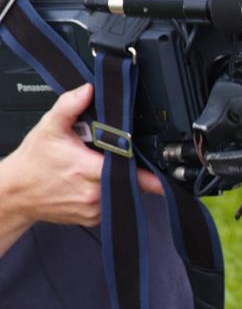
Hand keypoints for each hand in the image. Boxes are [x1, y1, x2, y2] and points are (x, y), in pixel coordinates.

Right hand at [0, 85, 161, 236]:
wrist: (16, 192)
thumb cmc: (32, 162)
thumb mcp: (49, 127)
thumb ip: (70, 105)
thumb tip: (89, 90)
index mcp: (88, 169)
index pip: (130, 171)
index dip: (148, 171)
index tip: (159, 169)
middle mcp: (93, 193)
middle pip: (132, 181)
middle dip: (133, 169)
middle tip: (123, 159)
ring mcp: (93, 209)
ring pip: (124, 193)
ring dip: (121, 181)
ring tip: (101, 168)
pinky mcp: (92, 219)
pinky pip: (112, 204)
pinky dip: (110, 193)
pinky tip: (96, 182)